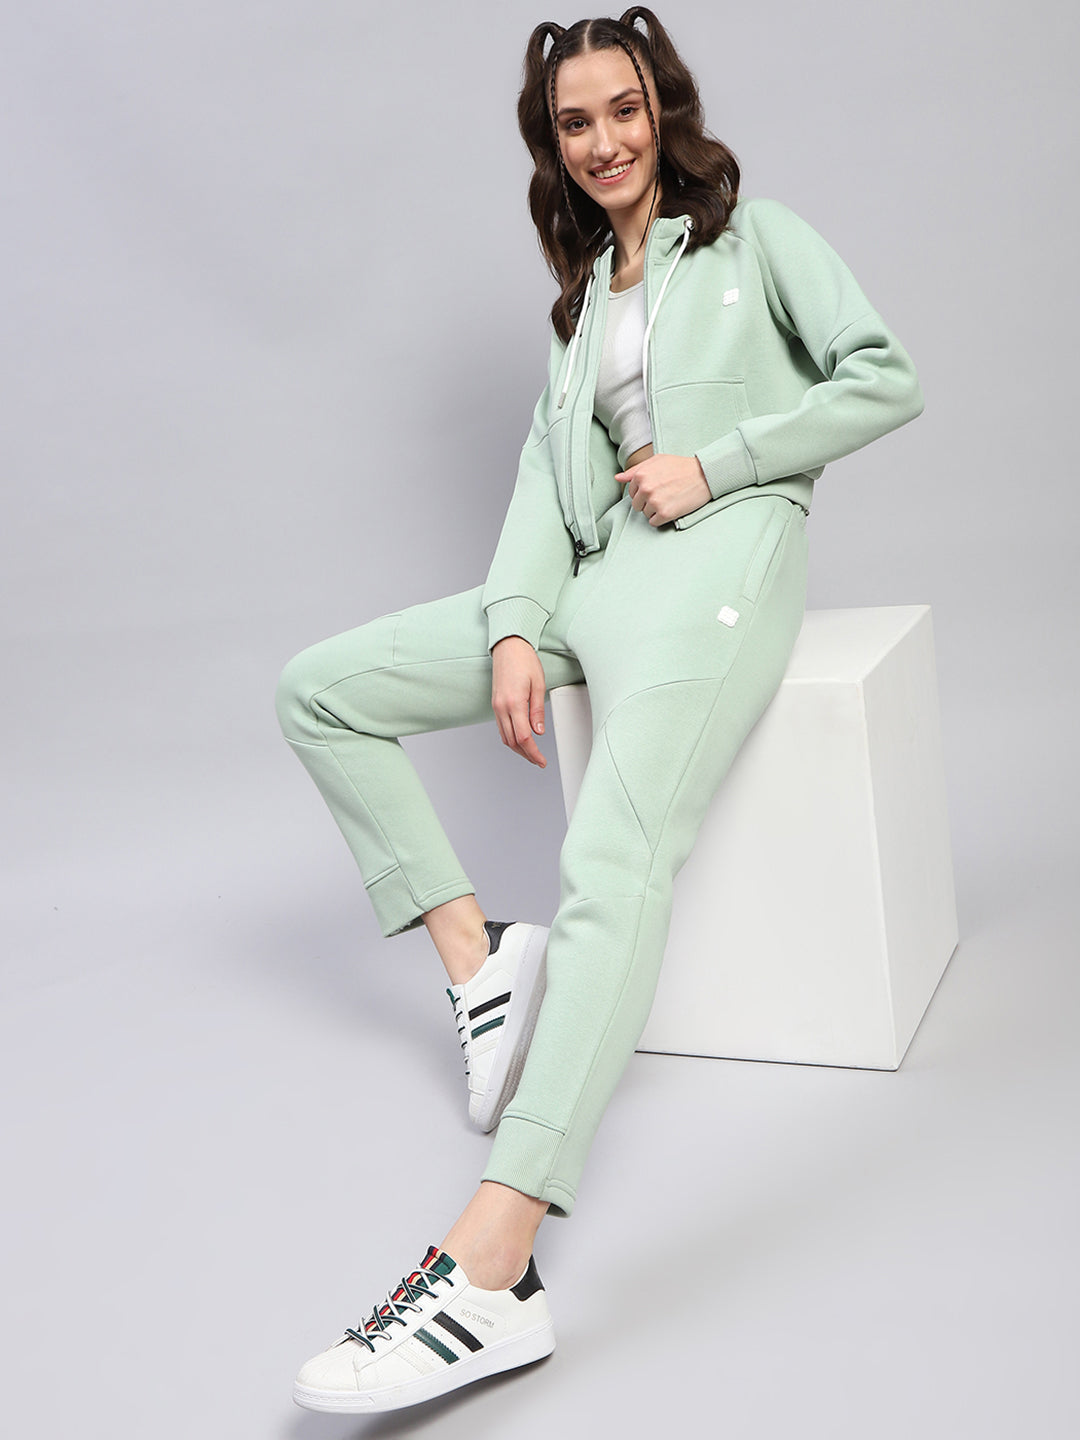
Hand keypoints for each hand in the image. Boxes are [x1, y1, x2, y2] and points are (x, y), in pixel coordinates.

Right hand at [491, 636, 546, 767]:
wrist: (508, 647)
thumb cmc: (524, 661)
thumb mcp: (538, 684)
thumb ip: (537, 710)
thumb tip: (539, 731)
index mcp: (514, 703)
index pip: (524, 737)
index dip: (534, 753)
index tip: (541, 761)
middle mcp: (501, 707)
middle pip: (513, 741)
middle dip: (526, 755)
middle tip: (539, 761)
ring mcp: (496, 706)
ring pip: (505, 737)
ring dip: (518, 749)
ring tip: (531, 754)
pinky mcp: (495, 704)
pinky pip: (501, 728)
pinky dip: (511, 738)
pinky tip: (520, 740)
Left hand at [616, 453, 711, 524]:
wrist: (704, 474)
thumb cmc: (681, 467)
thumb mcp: (656, 461)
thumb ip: (635, 470)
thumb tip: (618, 478)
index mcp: (641, 475)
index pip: (632, 493)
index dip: (644, 492)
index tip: (656, 488)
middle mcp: (645, 489)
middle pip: (637, 505)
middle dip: (648, 502)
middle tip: (664, 494)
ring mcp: (654, 502)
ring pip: (646, 514)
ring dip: (656, 510)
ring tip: (669, 499)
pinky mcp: (665, 514)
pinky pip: (654, 522)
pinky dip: (662, 518)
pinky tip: (671, 507)